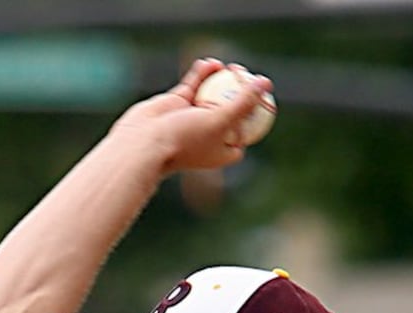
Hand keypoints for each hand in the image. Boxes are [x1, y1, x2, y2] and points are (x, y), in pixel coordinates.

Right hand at [122, 58, 274, 175]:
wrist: (146, 141)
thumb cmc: (187, 138)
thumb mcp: (222, 120)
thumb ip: (244, 102)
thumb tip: (266, 83)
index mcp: (225, 149)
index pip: (247, 130)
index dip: (256, 114)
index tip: (265, 97)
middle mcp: (211, 135)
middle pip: (232, 109)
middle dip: (240, 91)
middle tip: (246, 74)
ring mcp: (195, 118)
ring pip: (213, 94)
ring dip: (221, 80)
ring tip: (230, 67)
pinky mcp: (179, 103)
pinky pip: (195, 85)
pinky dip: (203, 74)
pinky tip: (211, 62)